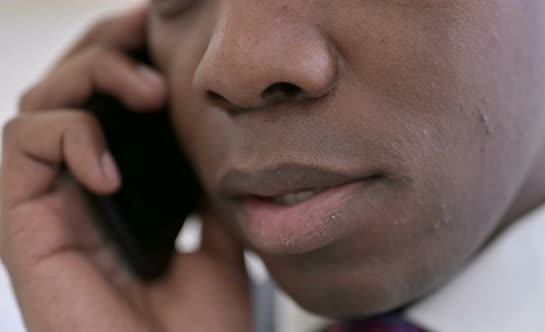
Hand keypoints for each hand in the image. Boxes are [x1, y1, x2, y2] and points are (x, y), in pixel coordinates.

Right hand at [0, 5, 250, 331]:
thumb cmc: (197, 328)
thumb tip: (217, 148)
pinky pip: (21, 149)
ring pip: (40, 105)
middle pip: (67, 90)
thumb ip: (207, 195)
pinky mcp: (23, 226)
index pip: (106, 104)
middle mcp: (77, 191)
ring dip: (91, 79)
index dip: (127, 58)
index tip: (166, 32)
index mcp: (119, 190)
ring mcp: (48, 205)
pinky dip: (68, 136)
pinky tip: (114, 166)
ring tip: (148, 93)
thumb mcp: (218, 241)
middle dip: (105, 49)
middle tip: (148, 30)